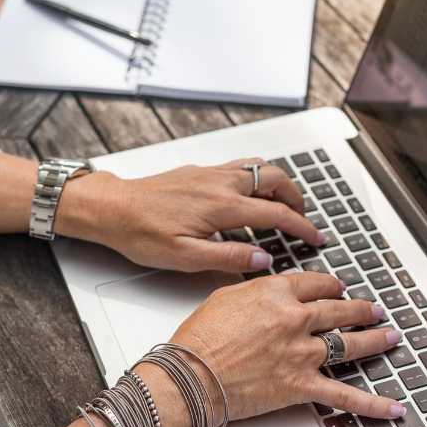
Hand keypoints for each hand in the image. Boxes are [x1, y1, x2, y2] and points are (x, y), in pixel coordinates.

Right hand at [39, 269, 405, 426]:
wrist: (190, 377)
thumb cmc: (200, 339)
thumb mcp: (226, 296)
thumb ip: (258, 289)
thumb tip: (277, 287)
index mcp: (277, 293)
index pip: (317, 283)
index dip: (331, 285)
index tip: (336, 288)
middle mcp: (296, 319)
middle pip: (340, 310)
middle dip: (360, 309)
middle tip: (372, 310)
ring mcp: (302, 354)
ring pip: (350, 344)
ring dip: (375, 340)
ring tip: (390, 337)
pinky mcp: (302, 385)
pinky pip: (345, 396)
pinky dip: (373, 404)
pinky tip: (393, 408)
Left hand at [55, 158, 324, 272]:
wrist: (111, 208)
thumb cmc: (140, 233)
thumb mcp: (184, 257)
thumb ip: (228, 258)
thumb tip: (262, 260)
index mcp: (220, 206)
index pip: (276, 213)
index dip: (301, 227)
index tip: (315, 237)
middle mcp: (219, 182)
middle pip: (275, 179)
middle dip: (297, 198)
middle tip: (304, 219)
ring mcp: (209, 172)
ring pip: (259, 167)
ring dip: (279, 183)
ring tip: (285, 203)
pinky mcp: (198, 170)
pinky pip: (240, 165)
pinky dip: (258, 176)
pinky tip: (252, 192)